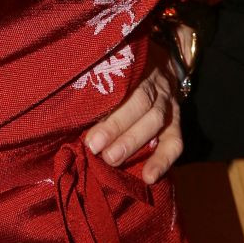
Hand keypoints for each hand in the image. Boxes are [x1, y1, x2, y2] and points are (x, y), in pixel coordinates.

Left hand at [85, 46, 184, 183]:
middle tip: (96, 149)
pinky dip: (163, 160)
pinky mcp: (176, 121)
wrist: (157, 66)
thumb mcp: (109, 73)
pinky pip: (175, 142)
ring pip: (156, 120)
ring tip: (112, 160)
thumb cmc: (122, 76)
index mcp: (134, 68)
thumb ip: (94, 93)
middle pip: (140, 103)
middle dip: (117, 128)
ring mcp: (168, 103)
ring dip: (133, 141)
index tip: (89, 134)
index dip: (107, 110)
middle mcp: (154, 84)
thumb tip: (67, 119)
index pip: (123, 86)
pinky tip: (149, 177)